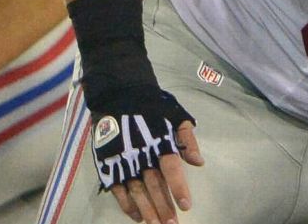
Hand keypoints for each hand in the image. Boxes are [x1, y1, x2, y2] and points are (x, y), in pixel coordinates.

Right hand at [89, 87, 201, 223]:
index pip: (170, 168)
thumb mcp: (176, 115)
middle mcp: (141, 154)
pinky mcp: (108, 164)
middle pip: (154, 186)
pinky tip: (136, 217)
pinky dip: (126, 205)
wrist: (118, 95)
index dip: (178, 188)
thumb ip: (188, 139)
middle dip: (164, 208)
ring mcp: (123, 160)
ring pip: (136, 191)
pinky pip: (117, 190)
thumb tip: (199, 162)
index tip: (186, 206)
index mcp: (159, 141)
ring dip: (147, 210)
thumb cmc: (152, 105)